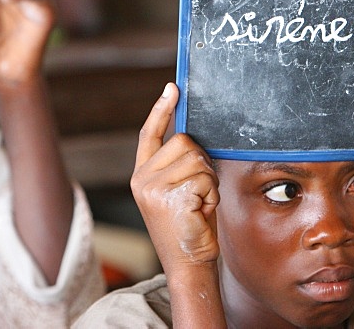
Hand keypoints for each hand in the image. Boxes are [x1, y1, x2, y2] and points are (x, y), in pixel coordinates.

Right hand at [131, 83, 220, 271]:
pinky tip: (201, 212)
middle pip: (184, 142)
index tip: (172, 89)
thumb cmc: (189, 227)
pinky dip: (211, 194)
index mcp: (142, 175)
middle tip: (199, 192)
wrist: (189, 263)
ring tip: (199, 204)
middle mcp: (142, 179)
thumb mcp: (177, 190)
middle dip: (202, 164)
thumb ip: (178, 165)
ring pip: (197, 159)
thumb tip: (192, 137)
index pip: (149, 134)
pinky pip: (204, 179)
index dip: (161, 110)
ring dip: (209, 182)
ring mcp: (154, 189)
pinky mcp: (170, 198)